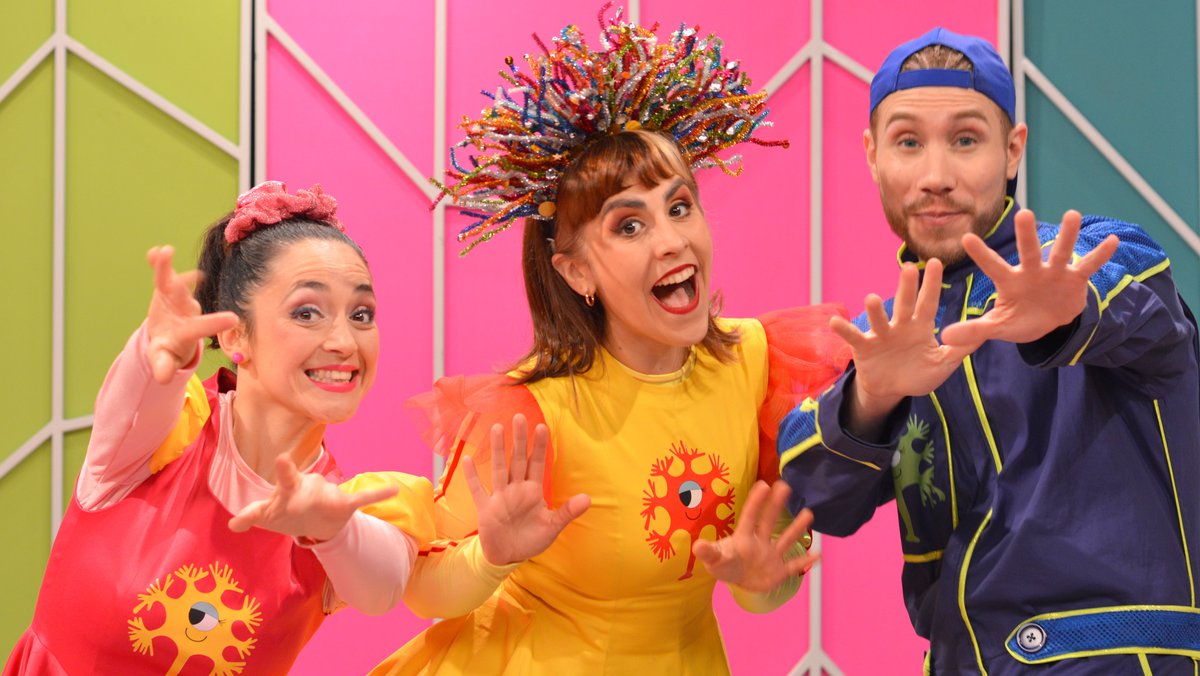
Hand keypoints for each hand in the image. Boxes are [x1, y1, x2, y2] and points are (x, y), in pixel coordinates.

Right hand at [145, 246, 237, 382]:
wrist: (168, 332)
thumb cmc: (169, 349)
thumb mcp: (164, 360)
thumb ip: (164, 366)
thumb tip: (163, 379)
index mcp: (187, 331)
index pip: (200, 327)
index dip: (214, 324)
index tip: (235, 318)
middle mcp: (185, 312)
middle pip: (185, 299)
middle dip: (188, 291)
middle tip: (197, 277)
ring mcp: (174, 299)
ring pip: (171, 282)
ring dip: (165, 268)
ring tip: (162, 252)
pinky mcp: (164, 289)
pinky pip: (160, 274)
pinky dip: (157, 264)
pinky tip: (153, 251)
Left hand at [228, 456, 397, 540]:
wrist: (318, 520)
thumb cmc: (290, 511)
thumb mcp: (269, 514)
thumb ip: (252, 515)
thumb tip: (231, 525)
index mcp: (288, 491)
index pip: (282, 480)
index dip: (282, 471)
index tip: (281, 458)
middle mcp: (307, 487)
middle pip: (298, 482)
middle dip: (290, 476)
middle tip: (282, 462)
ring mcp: (327, 495)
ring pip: (328, 494)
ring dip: (328, 501)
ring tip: (328, 506)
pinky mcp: (345, 504)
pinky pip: (362, 498)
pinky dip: (378, 494)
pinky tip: (393, 489)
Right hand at [464, 414, 590, 565]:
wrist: (509, 557)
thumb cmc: (531, 539)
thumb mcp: (552, 526)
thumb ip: (568, 512)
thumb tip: (588, 499)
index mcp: (533, 491)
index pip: (537, 464)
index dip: (539, 446)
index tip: (542, 427)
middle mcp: (516, 489)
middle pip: (518, 460)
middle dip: (519, 439)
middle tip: (518, 416)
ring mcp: (499, 497)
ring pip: (499, 469)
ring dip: (498, 450)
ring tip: (497, 428)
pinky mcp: (485, 509)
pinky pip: (477, 490)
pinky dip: (472, 477)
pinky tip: (467, 459)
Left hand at [693, 481, 817, 592]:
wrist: (738, 580)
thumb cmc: (725, 564)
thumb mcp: (715, 561)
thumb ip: (709, 553)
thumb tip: (697, 545)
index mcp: (744, 537)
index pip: (750, 516)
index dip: (756, 502)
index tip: (764, 484)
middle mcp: (761, 542)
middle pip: (769, 521)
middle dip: (776, 505)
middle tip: (785, 485)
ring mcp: (772, 555)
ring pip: (786, 540)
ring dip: (797, 529)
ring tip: (809, 512)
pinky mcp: (779, 571)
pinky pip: (794, 566)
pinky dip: (805, 562)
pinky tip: (818, 554)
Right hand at [831, 259, 979, 427]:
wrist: (891, 389)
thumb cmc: (917, 374)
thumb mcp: (942, 365)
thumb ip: (960, 350)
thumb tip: (984, 335)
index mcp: (920, 327)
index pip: (927, 302)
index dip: (932, 284)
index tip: (936, 262)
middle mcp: (900, 326)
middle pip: (903, 304)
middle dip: (906, 287)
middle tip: (909, 266)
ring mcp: (880, 335)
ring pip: (878, 319)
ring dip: (874, 309)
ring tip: (872, 298)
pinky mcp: (863, 347)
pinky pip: (853, 336)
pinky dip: (844, 330)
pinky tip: (835, 321)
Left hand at [941, 209, 1117, 346]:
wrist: (1050, 321)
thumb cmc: (1019, 318)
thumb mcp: (997, 327)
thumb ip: (974, 330)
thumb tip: (944, 336)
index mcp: (1009, 281)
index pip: (992, 266)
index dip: (980, 254)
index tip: (966, 237)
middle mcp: (1031, 271)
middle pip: (1028, 252)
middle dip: (1026, 235)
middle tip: (1023, 214)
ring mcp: (1054, 272)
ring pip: (1060, 251)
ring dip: (1067, 235)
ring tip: (1073, 214)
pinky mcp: (1075, 279)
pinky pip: (1088, 266)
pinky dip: (1100, 256)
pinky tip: (1112, 241)